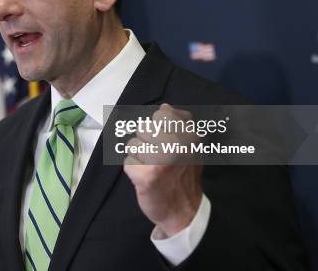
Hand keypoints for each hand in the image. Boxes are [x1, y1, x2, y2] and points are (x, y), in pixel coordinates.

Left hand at [123, 103, 202, 236]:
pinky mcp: (147, 177)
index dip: (157, 127)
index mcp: (189, 136)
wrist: (184, 211)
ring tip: (152, 168)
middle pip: (143, 127)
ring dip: (138, 157)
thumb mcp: (189, 148)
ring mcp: (162, 161)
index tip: (164, 142)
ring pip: (133, 144)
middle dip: (146, 142)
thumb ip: (178, 126)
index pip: (161, 114)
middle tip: (158, 158)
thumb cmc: (184, 176)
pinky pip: (128, 162)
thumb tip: (165, 106)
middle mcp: (177, 146)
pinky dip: (133, 171)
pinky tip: (146, 179)